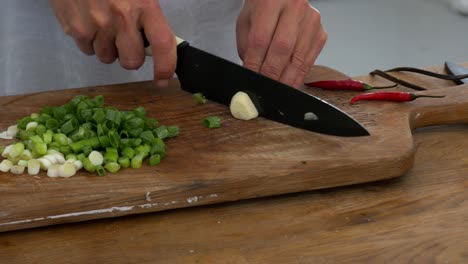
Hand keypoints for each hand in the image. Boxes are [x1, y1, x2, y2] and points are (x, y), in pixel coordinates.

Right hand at [50, 0, 175, 86]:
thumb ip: (149, 18)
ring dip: (108, 47)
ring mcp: (97, 24)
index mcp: (145, 5)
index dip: (165, 66)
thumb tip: (159, 46)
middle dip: (130, 57)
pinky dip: (90, 41)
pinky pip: (88, 51)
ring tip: (103, 24)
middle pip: (132, 61)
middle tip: (125, 40)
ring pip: (108, 58)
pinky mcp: (76, 29)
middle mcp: (122, 17)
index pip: (162, 43)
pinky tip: (89, 21)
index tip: (163, 79)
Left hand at [236, 0, 326, 87]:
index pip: (261, 39)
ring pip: (298, 58)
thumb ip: (248, 47)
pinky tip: (289, 85)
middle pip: (282, 48)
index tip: (251, 78)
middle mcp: (295, 8)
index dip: (255, 63)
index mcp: (271, 2)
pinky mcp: (320, 34)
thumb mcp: (247, 23)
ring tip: (276, 91)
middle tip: (264, 88)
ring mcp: (311, 22)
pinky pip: (309, 62)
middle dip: (271, 73)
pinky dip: (298, 77)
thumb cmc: (262, 10)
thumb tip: (252, 74)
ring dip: (286, 79)